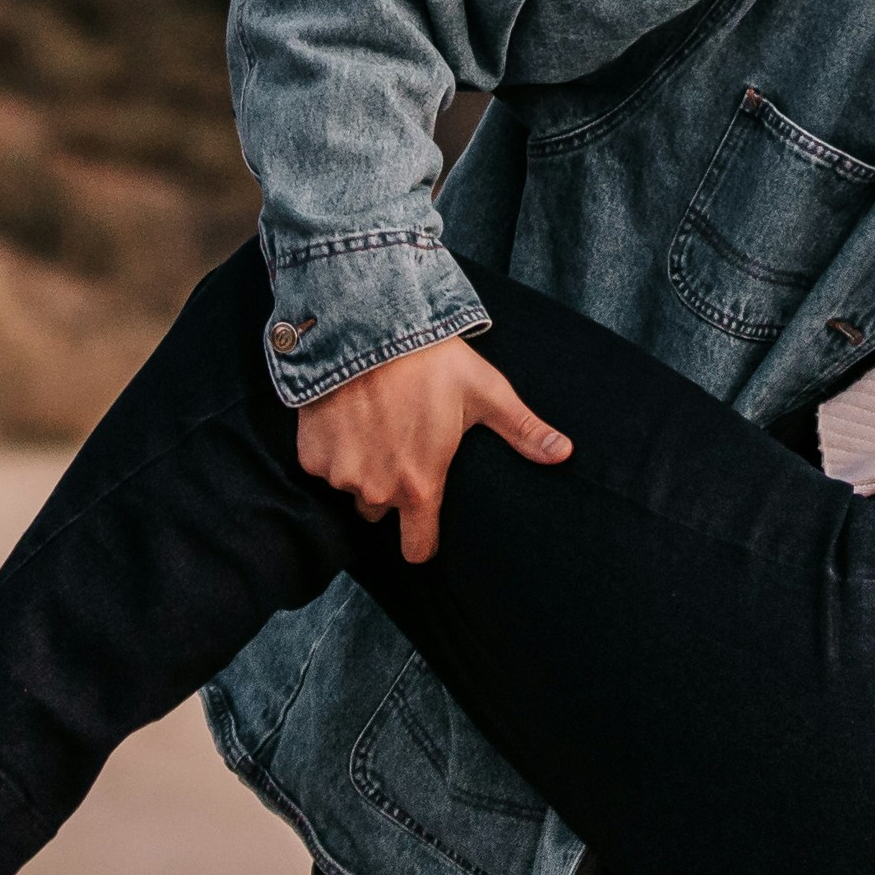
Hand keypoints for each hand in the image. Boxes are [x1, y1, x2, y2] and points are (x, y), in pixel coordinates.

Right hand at [294, 330, 571, 562]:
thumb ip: (522, 430)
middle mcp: (375, 490)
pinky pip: (323, 466)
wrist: (365, 325)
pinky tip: (349, 416)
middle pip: (381, 512)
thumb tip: (565, 453)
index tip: (426, 520)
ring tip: (377, 424)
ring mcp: (339, 473)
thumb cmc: (431, 361)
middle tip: (403, 444)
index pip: (417, 549)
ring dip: (362, 466)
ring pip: (352, 486)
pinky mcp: (310, 455)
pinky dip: (333, 448)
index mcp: (420, 486)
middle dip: (390, 488)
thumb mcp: (485, 392)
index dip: (424, 539)